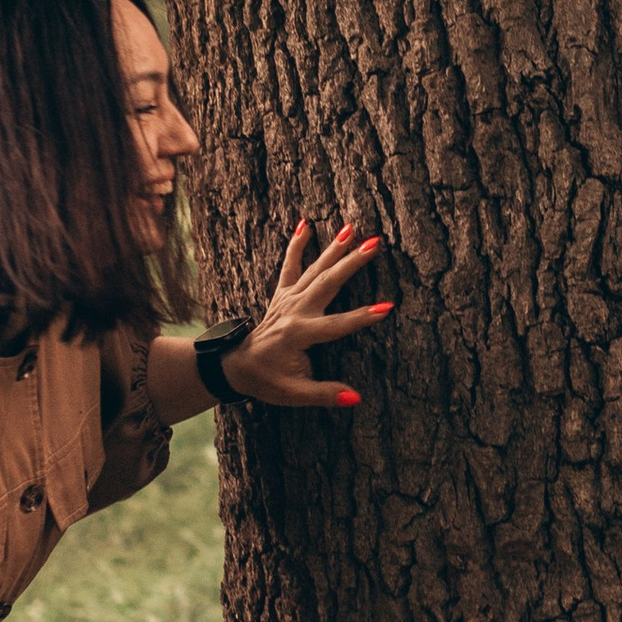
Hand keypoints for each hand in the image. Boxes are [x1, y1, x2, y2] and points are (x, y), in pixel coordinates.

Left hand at [221, 222, 394, 407]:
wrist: (236, 366)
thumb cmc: (267, 381)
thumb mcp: (294, 394)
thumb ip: (324, 394)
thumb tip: (355, 398)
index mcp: (298, 334)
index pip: (336, 325)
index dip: (361, 317)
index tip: (386, 307)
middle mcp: (293, 311)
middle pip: (327, 283)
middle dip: (352, 263)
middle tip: (374, 244)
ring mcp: (287, 299)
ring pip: (314, 269)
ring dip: (334, 248)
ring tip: (352, 227)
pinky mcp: (282, 294)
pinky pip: (289, 265)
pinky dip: (296, 244)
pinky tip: (305, 224)